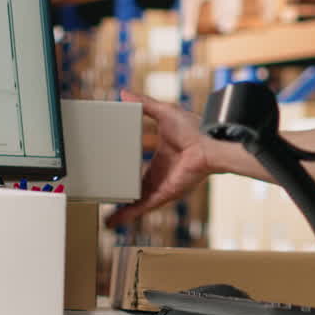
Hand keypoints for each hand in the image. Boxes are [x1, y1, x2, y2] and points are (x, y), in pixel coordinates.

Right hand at [105, 90, 212, 227]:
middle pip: (136, 191)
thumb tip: (124, 93)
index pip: (139, 170)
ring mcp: (161, 186)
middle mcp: (160, 175)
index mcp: (160, 159)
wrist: (209, 144)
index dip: (126, 174)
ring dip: (121, 212)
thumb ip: (144, 104)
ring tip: (105, 220)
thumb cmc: (195, 128)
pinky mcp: (163, 194)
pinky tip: (113, 221)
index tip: (111, 177)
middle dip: (122, 198)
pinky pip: (142, 207)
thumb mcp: (164, 112)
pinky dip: (127, 215)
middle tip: (105, 202)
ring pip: (137, 203)